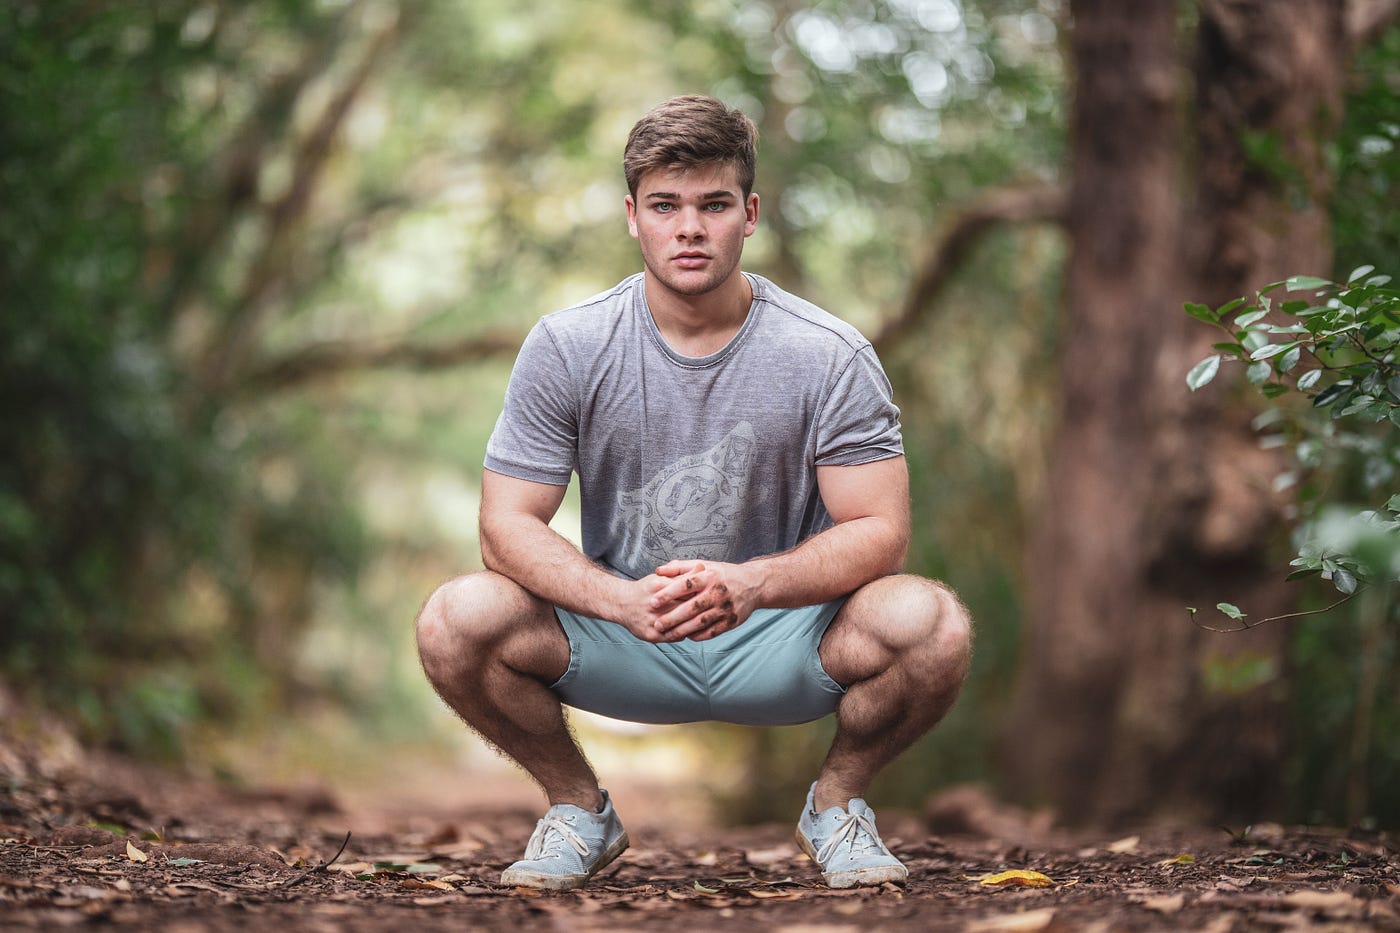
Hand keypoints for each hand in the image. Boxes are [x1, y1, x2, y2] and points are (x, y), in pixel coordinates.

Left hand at [645, 559, 759, 641]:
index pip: (685, 585)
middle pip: (691, 607)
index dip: (668, 594)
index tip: (652, 601)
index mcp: (709, 576)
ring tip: (667, 633)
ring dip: (682, 630)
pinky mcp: (731, 621)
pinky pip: (712, 631)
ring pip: (700, 622)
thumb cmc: (723, 574)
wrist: (753, 584)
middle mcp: (718, 592)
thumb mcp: (704, 566)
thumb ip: (680, 567)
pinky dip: (698, 635)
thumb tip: (658, 571)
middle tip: (656, 624)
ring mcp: (725, 608)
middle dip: (672, 617)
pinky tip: (686, 636)